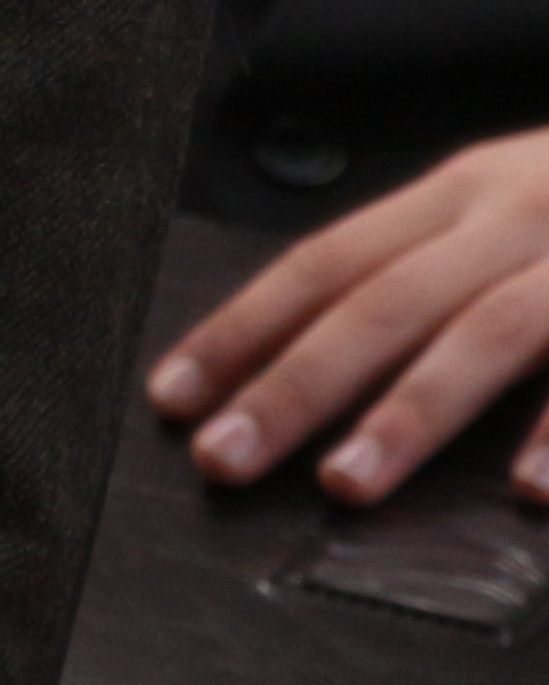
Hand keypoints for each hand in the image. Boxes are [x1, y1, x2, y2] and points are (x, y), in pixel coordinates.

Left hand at [151, 128, 548, 501]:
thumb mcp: (509, 210)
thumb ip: (427, 268)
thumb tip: (301, 355)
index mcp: (460, 193)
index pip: (324, 261)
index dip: (244, 328)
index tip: (172, 398)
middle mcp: (515, 215)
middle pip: (385, 301)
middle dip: (296, 383)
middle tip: (223, 460)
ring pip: (490, 332)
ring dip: (413, 413)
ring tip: (344, 489)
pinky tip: (534, 490)